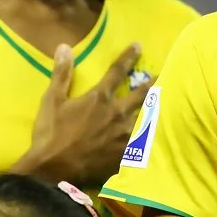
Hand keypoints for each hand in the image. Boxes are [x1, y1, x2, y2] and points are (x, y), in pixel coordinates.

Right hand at [19, 43, 150, 186]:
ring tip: (166, 106)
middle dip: (152, 84)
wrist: (53, 170)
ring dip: (154, 110)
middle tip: (163, 76)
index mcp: (100, 98)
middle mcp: (117, 113)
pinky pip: (142, 143)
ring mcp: (124, 134)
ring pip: (146, 118)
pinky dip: (149, 138)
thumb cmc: (50, 134)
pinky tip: (158, 138)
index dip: (128, 57)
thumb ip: (61, 74)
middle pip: (141, 94)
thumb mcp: (51, 101)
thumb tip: (65, 46)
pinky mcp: (125, 154)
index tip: (138, 46)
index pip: (117, 71)